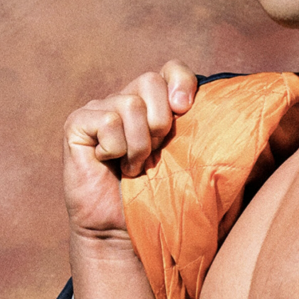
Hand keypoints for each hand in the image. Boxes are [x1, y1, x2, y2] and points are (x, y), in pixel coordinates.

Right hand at [63, 61, 198, 237]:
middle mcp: (124, 100)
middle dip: (160, 123)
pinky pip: (108, 122)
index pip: (171, 69)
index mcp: (152, 105)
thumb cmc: (155, 198)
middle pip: (150, 81)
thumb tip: (222, 102)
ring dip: (138, 146)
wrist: (123, 229)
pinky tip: (109, 164)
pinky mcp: (76, 123)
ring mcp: (98, 109)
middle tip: (153, 154)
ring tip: (132, 167)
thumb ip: (197, 129)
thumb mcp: (184, 159)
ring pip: (130, 105)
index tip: (185, 110)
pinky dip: (115, 150)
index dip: (182, 82)